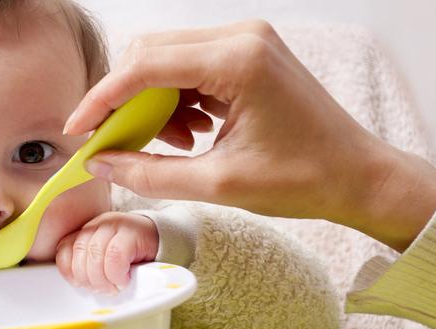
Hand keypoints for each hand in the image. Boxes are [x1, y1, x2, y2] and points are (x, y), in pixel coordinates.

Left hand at [55, 212, 158, 292]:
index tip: (81, 284)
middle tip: (101, 289)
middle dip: (88, 277)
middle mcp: (99, 224)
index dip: (69, 270)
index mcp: (88, 230)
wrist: (166, 241)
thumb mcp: (106, 259)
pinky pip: (115, 256)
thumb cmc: (134, 256)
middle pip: (79, 252)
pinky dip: (116, 273)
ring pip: (95, 254)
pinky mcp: (132, 232)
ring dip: (102, 278)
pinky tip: (124, 280)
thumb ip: (90, 266)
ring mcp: (116, 225)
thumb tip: (78, 285)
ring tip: (113, 287)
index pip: (65, 247)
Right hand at [65, 21, 435, 251]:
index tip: (78, 129)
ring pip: (167, 62)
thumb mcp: (218, 184)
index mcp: (238, 60)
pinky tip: (189, 134)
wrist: (357, 176)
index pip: (145, 66)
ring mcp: (246, 43)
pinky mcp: (247, 56)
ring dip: (152, 103)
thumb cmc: (304, 179)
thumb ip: (150, 173)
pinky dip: (177, 101)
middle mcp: (241, 38)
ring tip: (168, 145)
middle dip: (123, 101)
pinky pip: (190, 70)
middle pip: (151, 55)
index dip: (102, 99)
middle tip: (112, 141)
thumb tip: (101, 164)